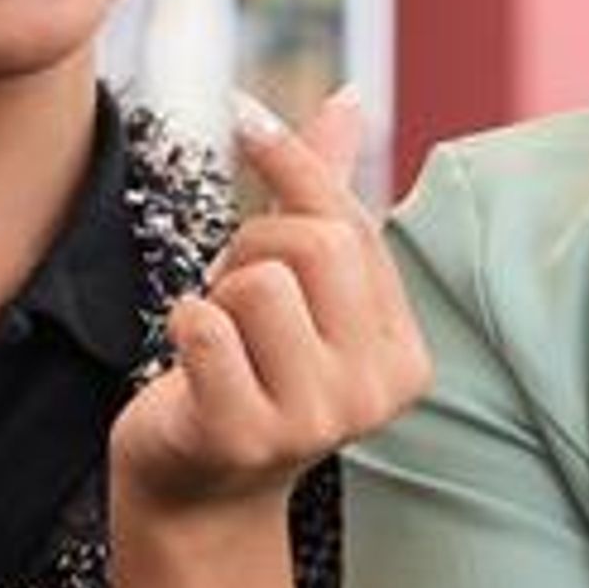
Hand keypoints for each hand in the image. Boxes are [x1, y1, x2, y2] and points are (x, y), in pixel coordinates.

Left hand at [108, 87, 431, 522]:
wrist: (194, 489)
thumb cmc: (247, 370)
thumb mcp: (296, 285)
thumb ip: (324, 193)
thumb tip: (349, 98)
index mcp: (405, 355)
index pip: (353, 223)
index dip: (292, 162)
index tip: (245, 115)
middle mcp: (376, 392)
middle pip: (312, 245)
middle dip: (250, 248)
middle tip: (231, 296)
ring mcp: (316, 421)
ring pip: (258, 283)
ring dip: (217, 298)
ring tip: (220, 341)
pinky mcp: (245, 436)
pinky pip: (203, 328)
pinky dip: (184, 327)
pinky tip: (192, 370)